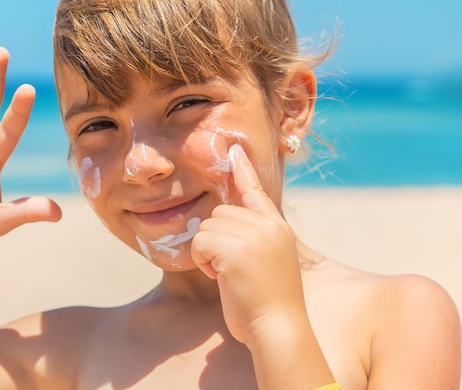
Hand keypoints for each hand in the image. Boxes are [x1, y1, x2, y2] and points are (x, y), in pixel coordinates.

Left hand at [191, 144, 304, 343]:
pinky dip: (202, 261)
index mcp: (277, 228)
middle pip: (219, 213)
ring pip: (207, 227)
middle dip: (216, 241)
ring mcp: (254, 235)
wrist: (278, 329)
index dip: (243, 171)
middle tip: (231, 269)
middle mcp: (268, 226)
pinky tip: (220, 278)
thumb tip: (221, 221)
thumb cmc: (268, 304)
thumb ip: (252, 237)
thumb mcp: (266, 262)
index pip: (256, 191)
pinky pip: (200, 242)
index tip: (234, 150)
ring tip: (229, 276)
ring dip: (208, 253)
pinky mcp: (236, 248)